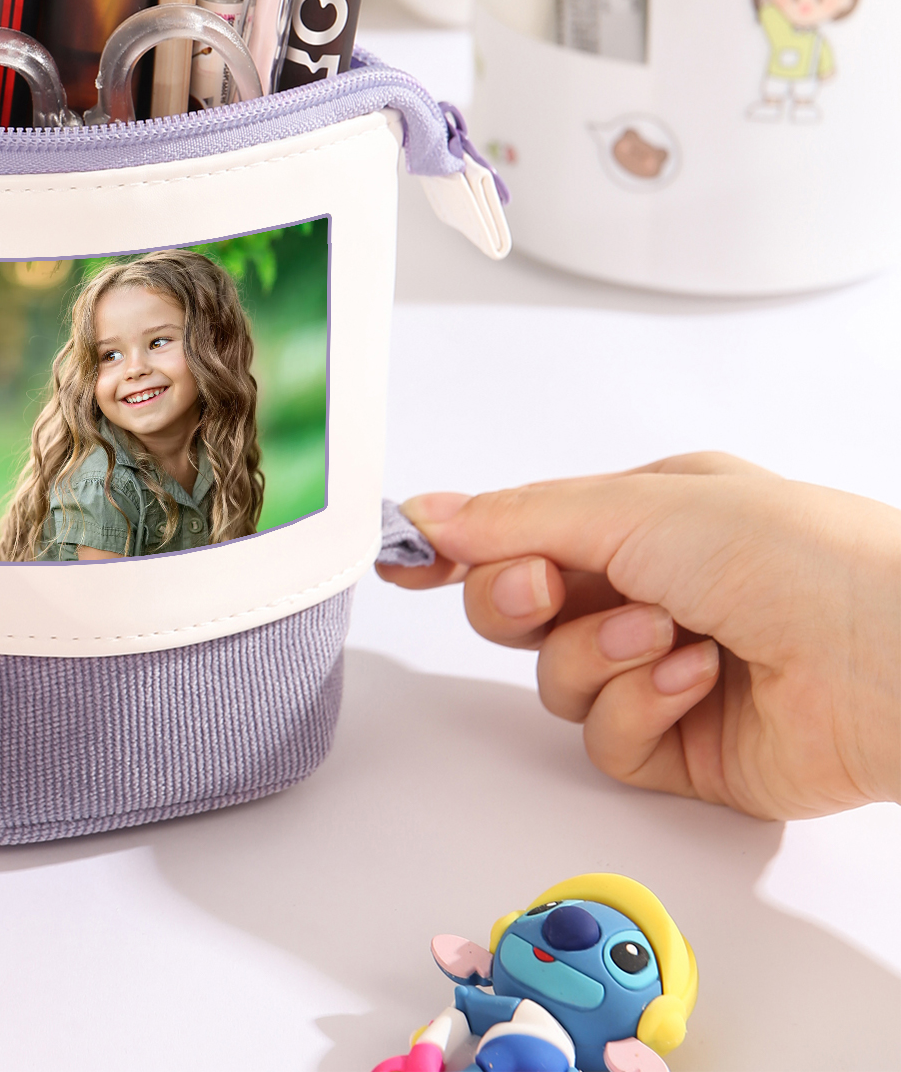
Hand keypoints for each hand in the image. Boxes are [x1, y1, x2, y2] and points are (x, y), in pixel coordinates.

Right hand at [381, 454, 900, 820]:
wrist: (892, 657)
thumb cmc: (792, 553)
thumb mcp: (636, 509)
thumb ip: (516, 519)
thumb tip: (426, 514)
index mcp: (643, 522)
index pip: (522, 535)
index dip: (459, 550)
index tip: (405, 561)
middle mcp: (650, 594)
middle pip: (520, 614)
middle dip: (520, 602)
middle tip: (548, 590)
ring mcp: (666, 674)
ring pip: (557, 682)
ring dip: (600, 658)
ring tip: (669, 637)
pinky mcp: (687, 749)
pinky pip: (608, 741)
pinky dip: (640, 710)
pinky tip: (694, 683)